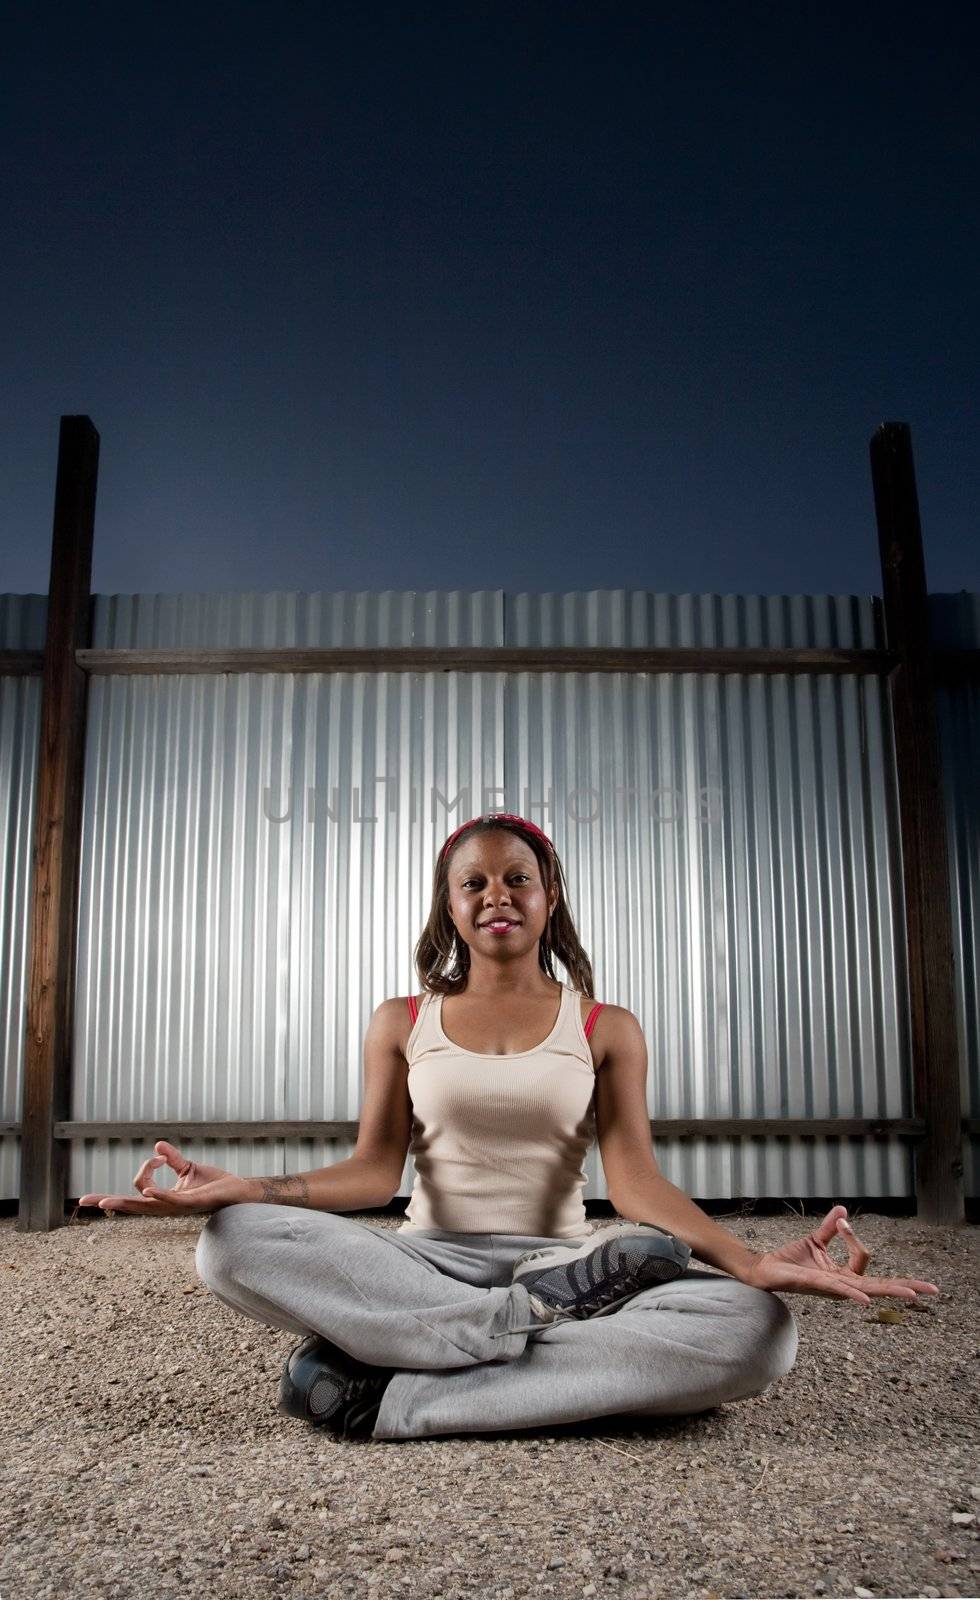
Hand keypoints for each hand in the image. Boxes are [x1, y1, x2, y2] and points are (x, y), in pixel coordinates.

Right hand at [78, 1140, 247, 1216]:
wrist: (239, 1190)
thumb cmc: (215, 1184)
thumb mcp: (189, 1168)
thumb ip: (173, 1159)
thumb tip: (157, 1146)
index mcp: (164, 1199)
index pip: (138, 1190)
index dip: (144, 1170)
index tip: (159, 1157)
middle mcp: (167, 1206)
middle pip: (131, 1205)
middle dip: (108, 1201)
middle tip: (84, 1201)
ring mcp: (177, 1206)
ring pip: (146, 1206)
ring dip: (125, 1203)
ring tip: (104, 1203)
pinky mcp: (192, 1202)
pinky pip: (171, 1200)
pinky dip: (159, 1195)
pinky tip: (148, 1192)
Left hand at [741, 1204, 939, 1306]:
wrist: (764, 1270)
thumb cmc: (790, 1261)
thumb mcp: (814, 1240)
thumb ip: (830, 1228)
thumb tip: (843, 1210)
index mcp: (842, 1275)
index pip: (863, 1258)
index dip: (855, 1238)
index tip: (841, 1223)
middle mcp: (841, 1285)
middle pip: (880, 1285)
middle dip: (906, 1286)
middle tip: (932, 1289)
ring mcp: (831, 1288)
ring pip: (866, 1289)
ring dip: (890, 1291)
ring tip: (913, 1294)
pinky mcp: (816, 1285)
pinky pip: (839, 1290)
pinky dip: (852, 1293)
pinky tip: (865, 1299)